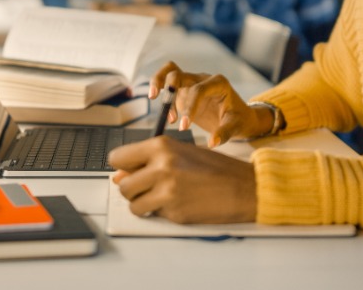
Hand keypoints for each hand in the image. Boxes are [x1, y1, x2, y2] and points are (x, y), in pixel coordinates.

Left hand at [109, 136, 255, 223]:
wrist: (244, 187)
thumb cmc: (216, 168)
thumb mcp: (182, 153)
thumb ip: (150, 161)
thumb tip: (119, 177)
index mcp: (161, 146)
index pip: (118, 157)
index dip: (123, 167)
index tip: (130, 171)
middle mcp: (161, 166)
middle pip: (123, 184)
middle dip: (134, 189)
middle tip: (151, 187)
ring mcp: (166, 190)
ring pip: (133, 204)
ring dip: (143, 204)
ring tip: (164, 197)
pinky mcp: (173, 211)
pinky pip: (152, 215)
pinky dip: (160, 213)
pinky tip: (178, 203)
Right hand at [150, 61, 273, 146]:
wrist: (239, 116)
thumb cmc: (239, 120)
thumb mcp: (236, 127)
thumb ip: (224, 134)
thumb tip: (212, 143)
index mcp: (218, 83)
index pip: (199, 90)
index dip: (189, 107)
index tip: (184, 127)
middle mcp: (203, 79)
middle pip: (179, 73)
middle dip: (168, 86)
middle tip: (158, 101)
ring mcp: (192, 82)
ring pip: (170, 71)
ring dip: (159, 82)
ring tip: (154, 98)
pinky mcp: (184, 90)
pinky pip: (168, 84)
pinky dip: (162, 92)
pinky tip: (167, 115)